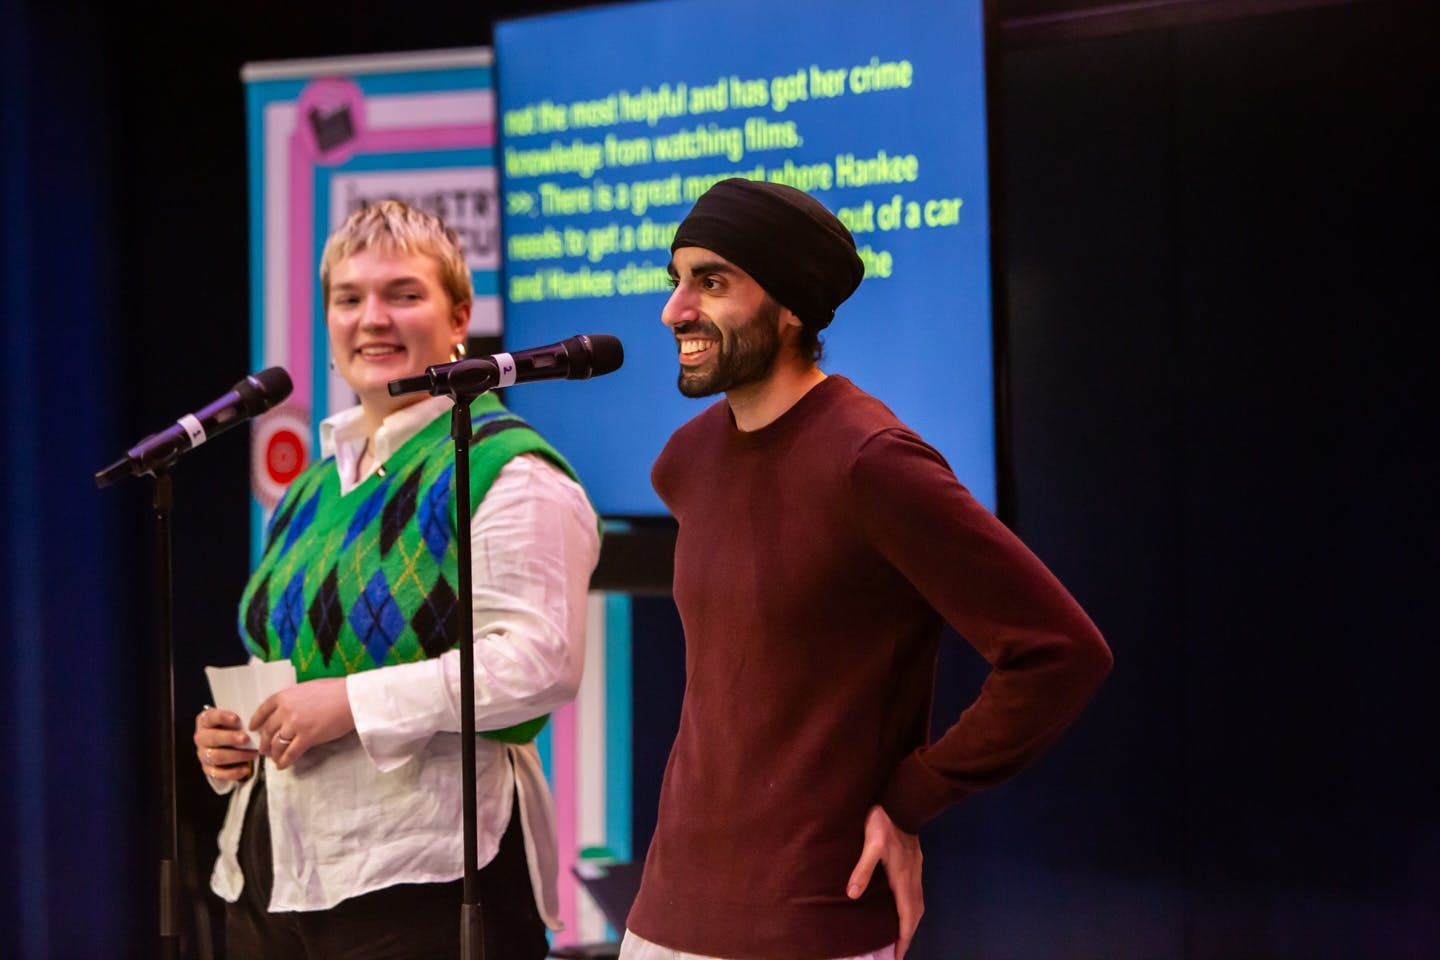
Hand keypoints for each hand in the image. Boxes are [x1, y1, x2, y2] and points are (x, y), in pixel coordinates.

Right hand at [194, 706, 257, 781]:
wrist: (226, 744)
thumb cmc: (232, 727)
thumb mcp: (234, 719)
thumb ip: (240, 719)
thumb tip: (256, 719)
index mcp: (205, 721)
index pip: (210, 717)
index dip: (222, 717)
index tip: (236, 719)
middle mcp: (201, 737)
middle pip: (213, 738)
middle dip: (230, 738)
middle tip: (246, 739)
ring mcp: (203, 754)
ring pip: (216, 756)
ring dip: (236, 756)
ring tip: (252, 754)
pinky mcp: (208, 769)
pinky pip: (218, 773)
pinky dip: (233, 773)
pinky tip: (246, 769)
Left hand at [249, 677, 355, 770]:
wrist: (352, 698)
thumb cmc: (336, 690)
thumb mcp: (309, 688)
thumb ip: (295, 698)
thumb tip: (291, 708)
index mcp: (285, 696)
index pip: (263, 710)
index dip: (256, 721)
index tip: (253, 728)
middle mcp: (286, 710)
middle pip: (268, 730)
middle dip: (265, 742)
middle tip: (264, 749)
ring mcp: (295, 725)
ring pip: (277, 744)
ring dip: (274, 754)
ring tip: (274, 759)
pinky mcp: (307, 738)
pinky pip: (291, 753)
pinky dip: (285, 761)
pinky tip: (283, 765)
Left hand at [847, 805, 923, 959]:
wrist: (903, 801)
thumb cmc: (884, 821)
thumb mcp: (871, 844)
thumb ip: (862, 868)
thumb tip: (852, 894)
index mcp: (903, 877)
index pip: (907, 915)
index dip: (904, 937)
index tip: (898, 955)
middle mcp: (913, 877)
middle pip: (915, 913)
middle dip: (909, 933)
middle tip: (899, 949)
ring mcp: (916, 869)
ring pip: (918, 902)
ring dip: (911, 920)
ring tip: (901, 933)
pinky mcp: (914, 862)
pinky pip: (916, 891)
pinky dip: (911, 905)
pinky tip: (902, 904)